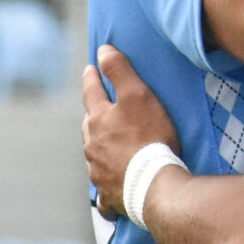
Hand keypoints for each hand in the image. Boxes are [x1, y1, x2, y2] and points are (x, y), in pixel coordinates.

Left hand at [82, 46, 178, 217]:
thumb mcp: (138, 95)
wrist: (153, 184)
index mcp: (98, 119)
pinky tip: (112, 186)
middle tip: (102, 109)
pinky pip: (104, 188)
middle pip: (90, 125)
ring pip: (95, 154)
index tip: (90, 68)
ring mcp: (97, 170)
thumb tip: (102, 50)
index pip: (91, 91)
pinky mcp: (108, 193)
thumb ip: (119, 71)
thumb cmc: (149, 138)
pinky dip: (107, 184)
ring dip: (101, 148)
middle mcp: (92, 144)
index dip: (92, 78)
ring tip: (111, 147)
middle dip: (95, 115)